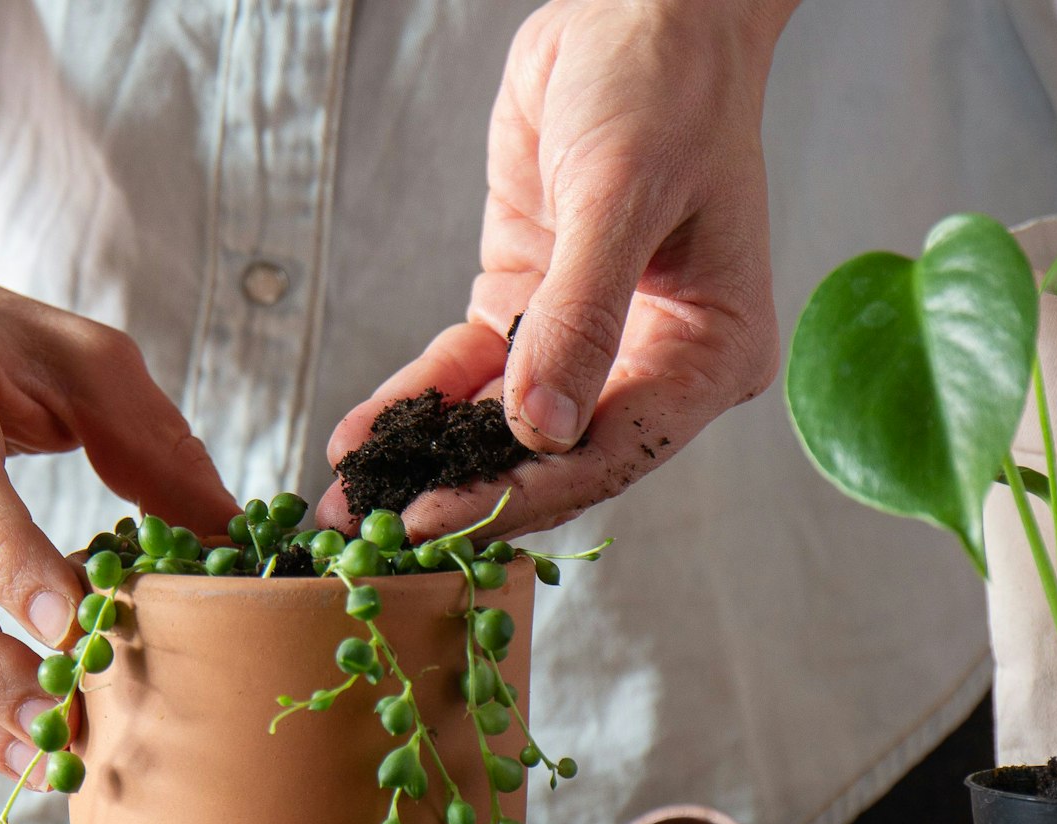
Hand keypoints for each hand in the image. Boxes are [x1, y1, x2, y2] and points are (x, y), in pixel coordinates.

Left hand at [320, 0, 792, 538]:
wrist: (634, 8)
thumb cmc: (664, 87)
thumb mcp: (623, 193)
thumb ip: (580, 315)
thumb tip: (541, 429)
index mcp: (709, 353)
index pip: (612, 450)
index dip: (521, 491)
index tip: (438, 519)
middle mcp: (651, 361)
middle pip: (552, 456)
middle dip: (463, 494)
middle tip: (373, 538)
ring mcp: (585, 340)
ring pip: (499, 424)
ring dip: (426, 461)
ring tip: (348, 505)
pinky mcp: (526, 309)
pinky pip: (466, 373)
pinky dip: (414, 403)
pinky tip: (360, 437)